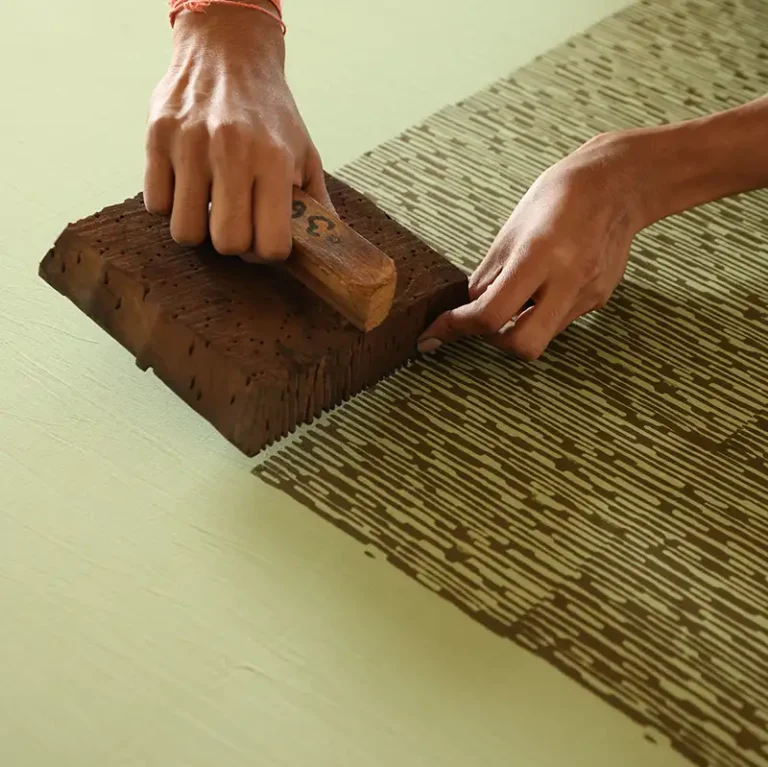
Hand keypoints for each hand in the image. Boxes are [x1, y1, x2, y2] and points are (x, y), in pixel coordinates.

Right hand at [144, 2, 331, 260]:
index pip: (270, 244)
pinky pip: (156, 205)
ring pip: (186, 231)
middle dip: (233, 243)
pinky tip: (186, 185)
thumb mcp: (304, 152)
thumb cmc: (270, 111)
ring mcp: (190, 144)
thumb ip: (316, 202)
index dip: (267, 252)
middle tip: (235, 222)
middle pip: (226, 243)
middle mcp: (232, 152)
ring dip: (198, 228)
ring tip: (208, 204)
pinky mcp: (157, 137)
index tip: (264, 238)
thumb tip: (328, 248)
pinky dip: (170, 204)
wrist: (228, 53)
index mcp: (274, 160)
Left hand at [418, 134, 643, 359]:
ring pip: (542, 336)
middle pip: (523, 345)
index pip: (491, 313)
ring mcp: (587, 294)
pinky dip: (541, 312)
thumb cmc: (560, 197)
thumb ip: (488, 275)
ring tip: (517, 294)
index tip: (436, 332)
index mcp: (539, 256)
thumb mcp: (511, 231)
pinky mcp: (599, 299)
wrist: (617, 184)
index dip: (457, 327)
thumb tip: (468, 308)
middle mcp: (567, 281)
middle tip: (482, 321)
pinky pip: (559, 321)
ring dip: (518, 326)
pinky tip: (546, 284)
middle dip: (494, 340)